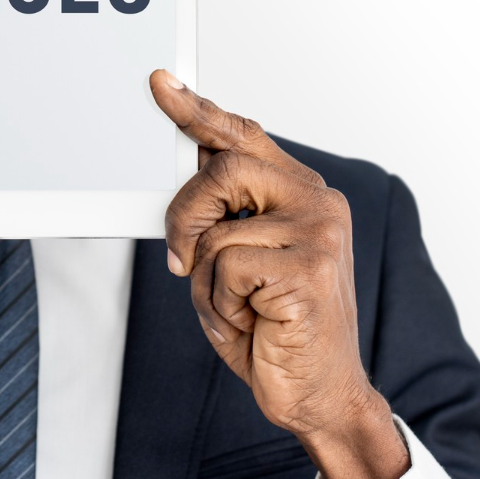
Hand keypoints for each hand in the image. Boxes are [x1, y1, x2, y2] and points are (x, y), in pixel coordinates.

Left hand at [149, 69, 408, 478]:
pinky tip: (252, 322)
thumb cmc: (273, 327)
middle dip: (184, 214)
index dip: (197, 110)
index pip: (243, 137)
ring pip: (217, 230)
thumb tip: (181, 171)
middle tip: (181, 257)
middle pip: (222, 169)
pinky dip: (221, 304)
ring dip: (205, 280)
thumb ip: (219, 215)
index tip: (160, 84)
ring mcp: (319, 234)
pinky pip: (225, 268)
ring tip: (237, 306)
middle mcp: (318, 203)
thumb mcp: (235, 260)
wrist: (318, 394)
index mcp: (300, 194)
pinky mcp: (309, 270)